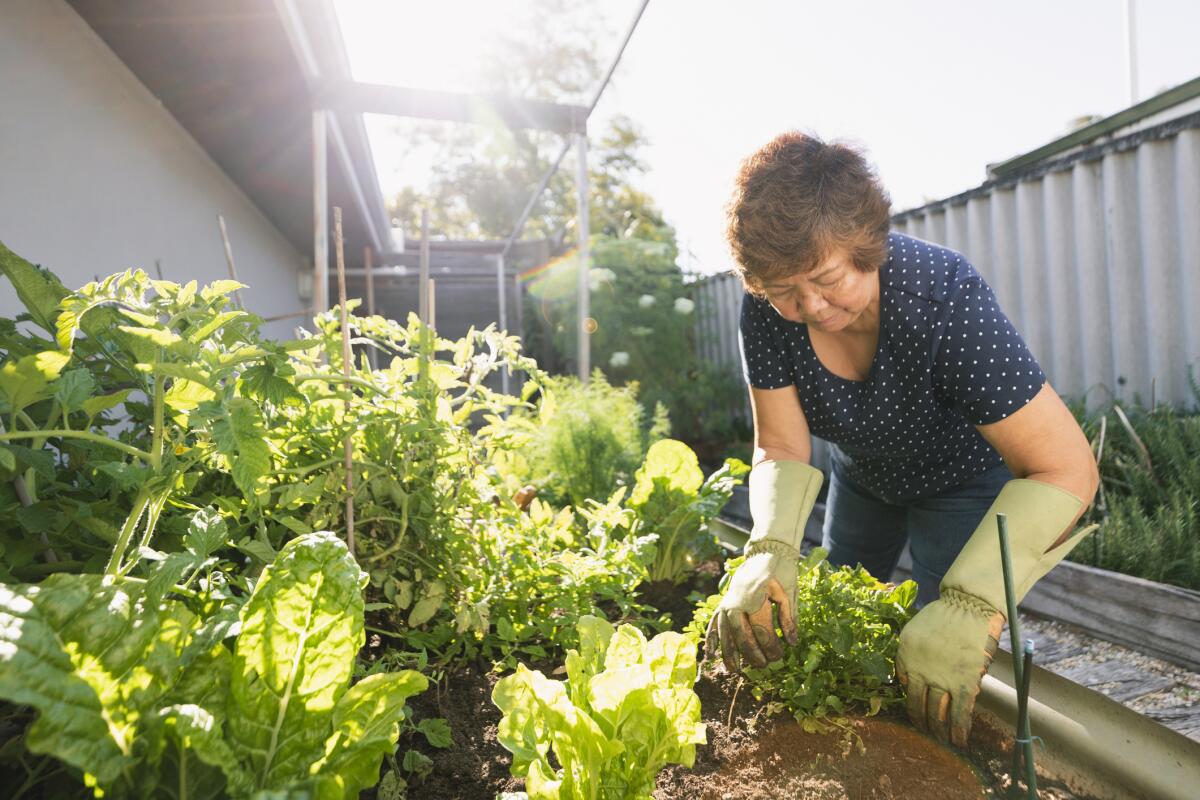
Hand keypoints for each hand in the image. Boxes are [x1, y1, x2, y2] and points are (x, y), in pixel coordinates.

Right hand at [704, 551, 798, 672]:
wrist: (758, 559)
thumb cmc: (774, 578)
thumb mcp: (785, 595)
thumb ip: (788, 619)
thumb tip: (792, 643)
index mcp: (754, 601)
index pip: (762, 631)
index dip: (771, 647)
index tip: (779, 656)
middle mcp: (735, 605)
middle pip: (743, 636)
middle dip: (753, 654)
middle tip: (763, 665)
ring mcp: (725, 607)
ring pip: (726, 635)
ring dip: (730, 654)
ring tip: (735, 670)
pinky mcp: (719, 608)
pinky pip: (713, 626)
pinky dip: (711, 641)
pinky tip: (710, 656)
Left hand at [895, 588, 1003, 746]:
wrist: (968, 606)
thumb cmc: (943, 616)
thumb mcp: (914, 632)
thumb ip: (910, 655)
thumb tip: (911, 679)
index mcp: (904, 656)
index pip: (903, 685)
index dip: (911, 698)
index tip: (916, 707)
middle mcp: (919, 670)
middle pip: (917, 704)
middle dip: (921, 722)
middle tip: (925, 732)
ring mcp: (942, 679)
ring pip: (937, 713)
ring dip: (938, 730)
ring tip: (941, 740)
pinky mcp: (964, 684)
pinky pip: (959, 713)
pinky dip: (959, 730)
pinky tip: (959, 741)